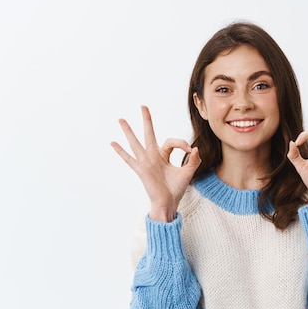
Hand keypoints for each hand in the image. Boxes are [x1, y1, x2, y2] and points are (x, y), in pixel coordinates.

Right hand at [110, 106, 200, 221]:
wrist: (169, 202)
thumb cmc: (176, 189)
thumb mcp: (188, 172)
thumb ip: (194, 160)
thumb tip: (195, 149)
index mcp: (163, 156)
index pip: (171, 142)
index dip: (182, 144)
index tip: (190, 150)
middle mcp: (153, 156)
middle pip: (149, 134)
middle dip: (147, 120)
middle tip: (143, 106)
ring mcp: (145, 162)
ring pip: (136, 143)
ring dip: (128, 131)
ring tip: (121, 119)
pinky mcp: (141, 170)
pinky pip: (129, 159)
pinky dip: (120, 151)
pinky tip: (112, 143)